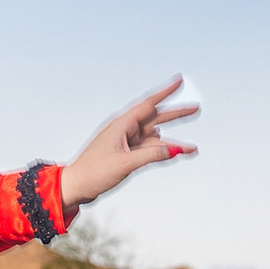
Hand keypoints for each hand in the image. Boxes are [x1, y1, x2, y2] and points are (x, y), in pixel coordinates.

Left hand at [60, 76, 197, 213]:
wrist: (74, 187)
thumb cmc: (93, 173)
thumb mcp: (125, 164)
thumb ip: (152, 155)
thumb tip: (175, 150)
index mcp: (121, 125)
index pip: (148, 103)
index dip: (165, 91)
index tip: (180, 81)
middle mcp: (124, 130)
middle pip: (155, 118)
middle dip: (176, 114)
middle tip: (196, 109)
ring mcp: (124, 142)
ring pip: (153, 137)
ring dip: (172, 142)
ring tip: (191, 148)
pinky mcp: (123, 154)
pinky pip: (147, 149)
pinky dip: (160, 151)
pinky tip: (173, 153)